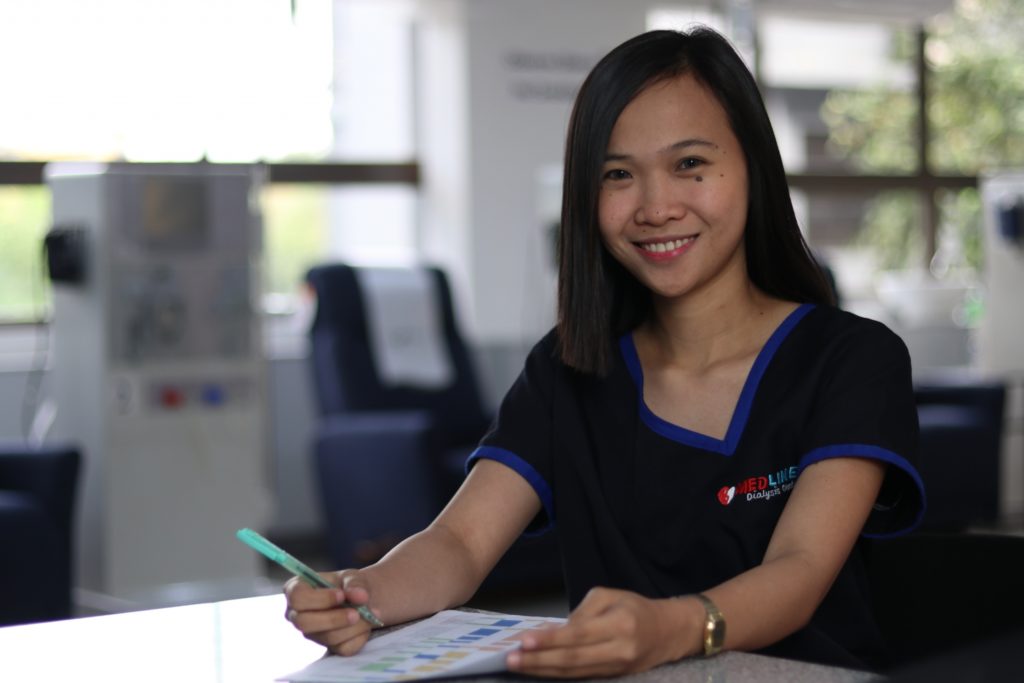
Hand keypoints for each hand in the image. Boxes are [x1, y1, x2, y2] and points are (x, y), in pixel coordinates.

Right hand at [283, 570, 379, 655]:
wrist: (362, 600)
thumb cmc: (348, 585)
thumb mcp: (351, 577)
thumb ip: (355, 583)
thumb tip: (360, 595)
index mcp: (296, 591)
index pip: (297, 598)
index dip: (319, 598)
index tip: (341, 594)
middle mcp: (298, 615)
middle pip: (304, 623)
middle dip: (334, 618)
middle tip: (357, 612)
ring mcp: (312, 633)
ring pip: (327, 637)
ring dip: (352, 627)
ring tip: (370, 614)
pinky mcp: (328, 647)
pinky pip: (343, 648)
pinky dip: (360, 636)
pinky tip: (366, 624)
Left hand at [506, 587, 697, 677]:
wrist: (670, 632)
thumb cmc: (635, 608)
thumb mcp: (609, 596)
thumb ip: (581, 613)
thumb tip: (553, 631)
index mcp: (619, 624)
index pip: (578, 635)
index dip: (550, 640)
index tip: (524, 641)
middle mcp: (620, 650)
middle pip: (573, 660)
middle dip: (539, 661)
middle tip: (511, 659)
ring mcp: (618, 668)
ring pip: (575, 673)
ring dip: (544, 670)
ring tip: (518, 666)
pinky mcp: (616, 678)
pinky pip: (582, 677)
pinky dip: (558, 674)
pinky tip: (539, 670)